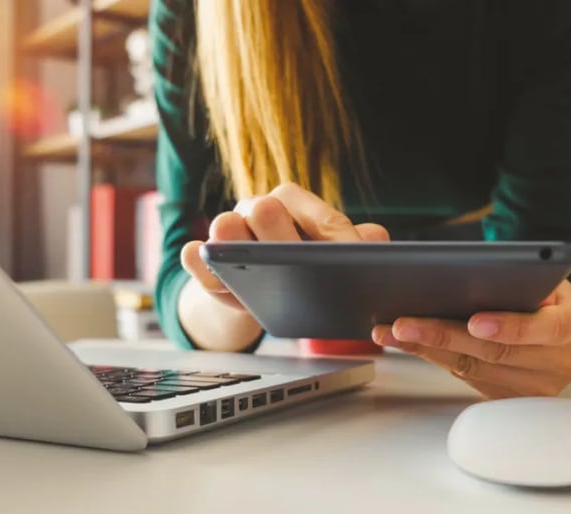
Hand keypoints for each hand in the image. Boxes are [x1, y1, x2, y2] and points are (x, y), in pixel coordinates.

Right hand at [181, 183, 388, 309]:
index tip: (355, 265)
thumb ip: (357, 248)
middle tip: (301, 265)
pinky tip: (212, 271)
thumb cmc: (303, 276)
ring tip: (252, 266)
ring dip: (237, 244)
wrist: (261, 297)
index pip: (324, 220)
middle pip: (268, 212)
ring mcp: (227, 229)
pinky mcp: (202, 256)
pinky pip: (195, 254)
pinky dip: (201, 263)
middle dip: (284, 238)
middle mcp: (259, 208)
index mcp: (298, 203)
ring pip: (227, 226)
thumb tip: (375, 239)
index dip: (341, 244)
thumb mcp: (333, 262)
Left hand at [372, 280, 570, 398]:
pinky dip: (433, 358)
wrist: (556, 323)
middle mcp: (561, 363)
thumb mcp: (545, 278)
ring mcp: (536, 387)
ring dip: (428, 349)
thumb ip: (522, 279)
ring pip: (474, 369)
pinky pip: (466, 378)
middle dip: (445, 336)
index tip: (475, 322)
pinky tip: (409, 344)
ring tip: (395, 332)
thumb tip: (476, 276)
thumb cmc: (545, 293)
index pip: (548, 329)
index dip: (511, 327)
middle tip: (406, 324)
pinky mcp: (510, 398)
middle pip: (497, 354)